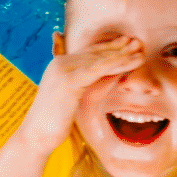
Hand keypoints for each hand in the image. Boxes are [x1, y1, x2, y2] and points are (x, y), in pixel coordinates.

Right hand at [21, 36, 141, 153]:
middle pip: (95, 52)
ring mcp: (63, 70)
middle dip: (118, 47)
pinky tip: (130, 61)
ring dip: (122, 53)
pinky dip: (116, 64)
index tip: (127, 42)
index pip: (88, 52)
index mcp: (59, 64)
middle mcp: (60, 63)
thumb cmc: (56, 120)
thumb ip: (92, 82)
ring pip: (99, 59)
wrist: (37, 135)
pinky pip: (98, 69)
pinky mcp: (69, 81)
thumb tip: (115, 72)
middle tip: (138, 41)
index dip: (109, 46)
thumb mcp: (76, 97)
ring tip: (140, 49)